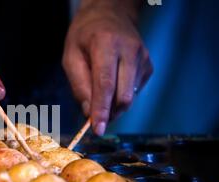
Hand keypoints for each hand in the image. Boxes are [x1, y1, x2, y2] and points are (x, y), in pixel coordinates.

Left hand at [63, 0, 152, 134]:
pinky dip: (120, 97)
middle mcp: (130, 51)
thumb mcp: (71, 56)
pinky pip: (134, 92)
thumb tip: (88, 112)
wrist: (110, 15)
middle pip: (122, 96)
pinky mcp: (148, 66)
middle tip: (94, 120)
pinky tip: (112, 85)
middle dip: (108, 113)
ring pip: (129, 97)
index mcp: (107, 44)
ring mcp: (143, 58)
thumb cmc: (85, 36)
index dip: (101, 110)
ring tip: (99, 98)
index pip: (106, 84)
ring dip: (113, 107)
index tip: (97, 129)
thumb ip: (79, 85)